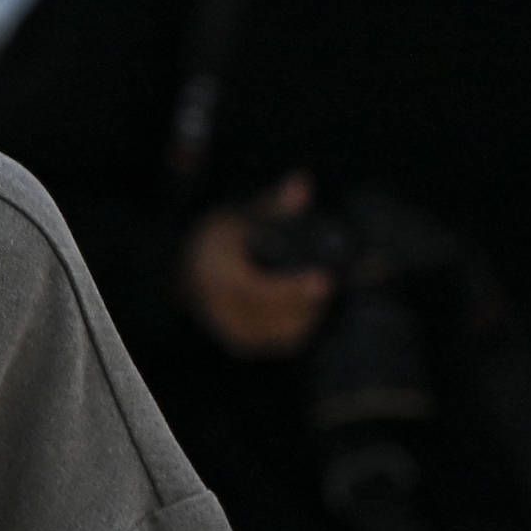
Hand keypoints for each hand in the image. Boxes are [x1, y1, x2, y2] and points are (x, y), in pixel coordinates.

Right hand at [179, 173, 333, 358]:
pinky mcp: (243, 343)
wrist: (191, 270)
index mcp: (214, 274)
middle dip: (310, 302)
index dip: (292, 289)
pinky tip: (317, 307)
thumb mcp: (243, 215)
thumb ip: (274, 204)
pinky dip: (303, 326)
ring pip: (281, 333)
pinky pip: (280, 341)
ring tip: (327, 290)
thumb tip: (300, 187)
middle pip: (274, 317)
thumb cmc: (222, 239)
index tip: (325, 281)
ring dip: (310, 315)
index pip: (256, 290)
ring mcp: (230, 330)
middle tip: (339, 280)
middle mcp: (218, 308)